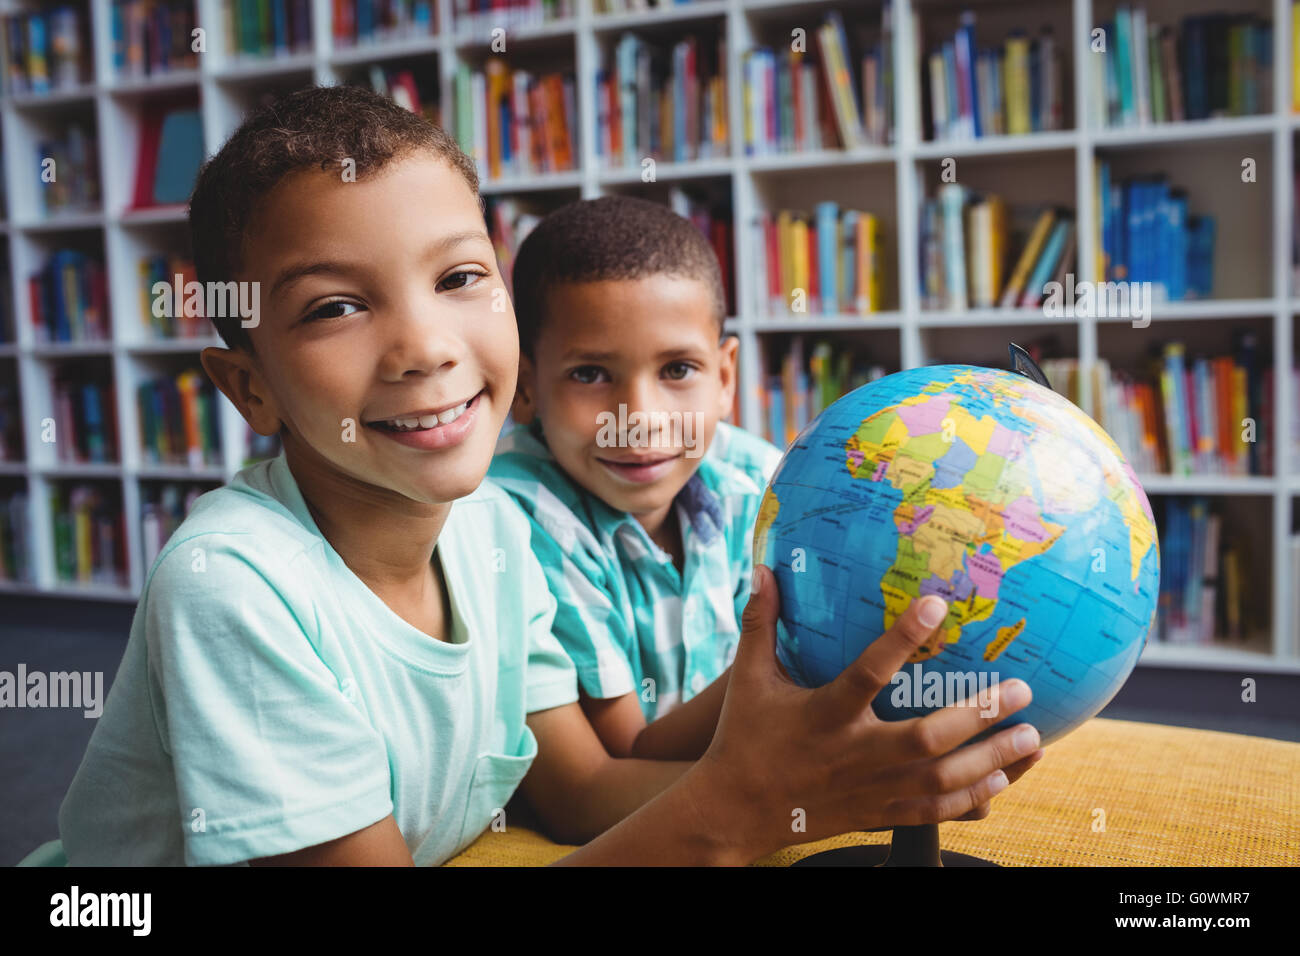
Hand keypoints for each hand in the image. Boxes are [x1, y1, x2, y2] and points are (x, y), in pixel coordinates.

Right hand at [690, 564, 1044, 860]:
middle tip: (1020, 689)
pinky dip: (974, 797)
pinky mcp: (878, 813)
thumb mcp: (748, 679)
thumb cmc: (743, 738)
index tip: (937, 604)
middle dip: (977, 714)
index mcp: (823, 715)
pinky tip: (1005, 779)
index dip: (902, 639)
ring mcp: (869, 788)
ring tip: (1034, 736)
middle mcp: (852, 753)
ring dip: (992, 759)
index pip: (868, 673)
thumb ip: (760, 624)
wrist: (734, 812)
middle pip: (925, 738)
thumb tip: (764, 570)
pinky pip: (935, 811)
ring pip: (942, 780)